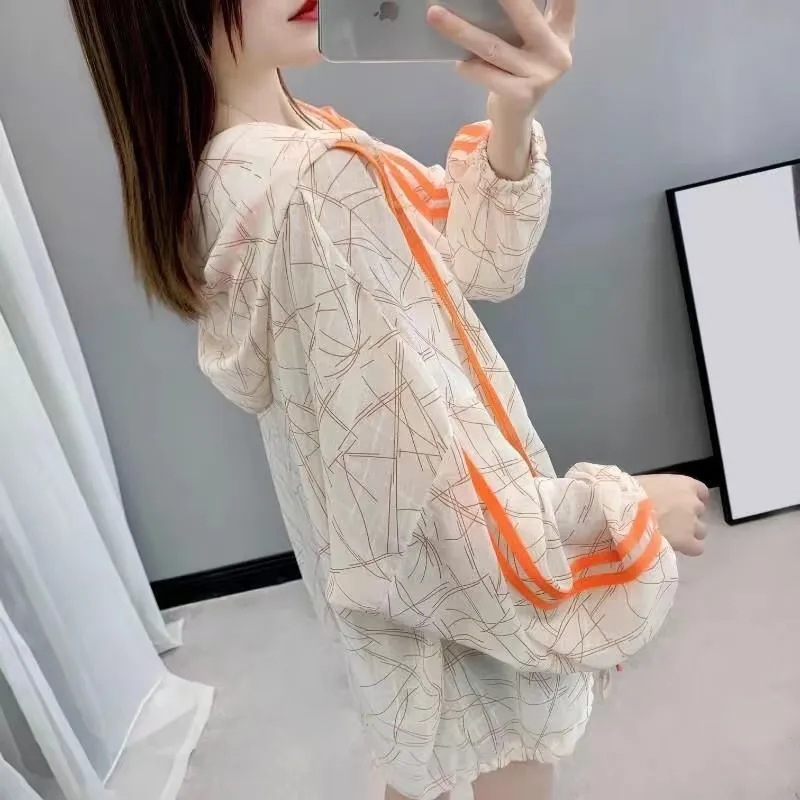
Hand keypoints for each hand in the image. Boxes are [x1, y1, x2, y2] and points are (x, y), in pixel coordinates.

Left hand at [427, 0, 576, 118]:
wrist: (516, 117)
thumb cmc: (520, 70)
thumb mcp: (531, 41)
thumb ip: (525, 18)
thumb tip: (483, 1)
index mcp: (561, 32)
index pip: (565, 1)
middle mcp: (556, 52)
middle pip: (525, 15)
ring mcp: (540, 75)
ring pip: (494, 47)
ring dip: (461, 30)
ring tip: (436, 15)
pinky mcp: (522, 95)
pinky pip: (486, 74)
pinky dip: (469, 67)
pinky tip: (460, 64)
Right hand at [636, 474, 710, 556]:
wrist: (625, 512)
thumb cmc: (629, 493)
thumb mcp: (647, 483)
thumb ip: (660, 490)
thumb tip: (656, 497)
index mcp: (684, 484)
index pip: (701, 492)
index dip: (692, 499)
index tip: (681, 505)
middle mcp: (693, 503)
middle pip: (699, 512)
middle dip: (688, 517)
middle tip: (670, 521)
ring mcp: (692, 523)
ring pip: (700, 531)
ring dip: (689, 533)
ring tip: (671, 537)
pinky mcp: (688, 542)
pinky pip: (697, 548)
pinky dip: (689, 548)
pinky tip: (676, 548)